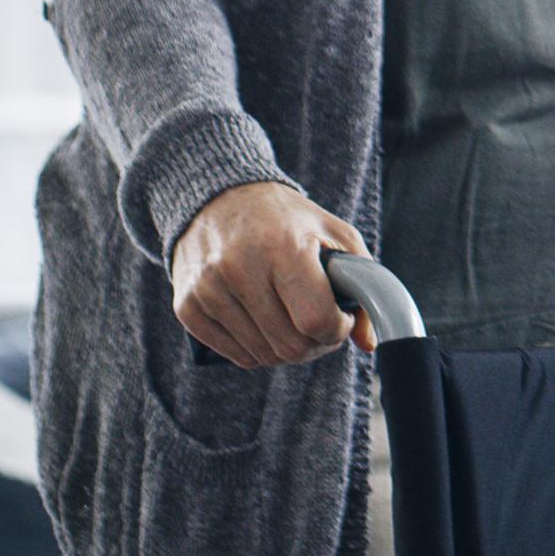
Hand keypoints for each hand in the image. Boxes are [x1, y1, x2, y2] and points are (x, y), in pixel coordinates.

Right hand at [170, 181, 368, 366]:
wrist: (221, 199)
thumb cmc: (288, 220)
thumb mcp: (336, 235)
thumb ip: (363, 283)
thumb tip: (368, 343)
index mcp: (283, 247)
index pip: (315, 319)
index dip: (337, 330)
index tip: (342, 318)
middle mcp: (239, 269)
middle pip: (289, 345)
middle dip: (316, 344)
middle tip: (321, 326)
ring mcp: (208, 290)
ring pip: (263, 355)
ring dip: (287, 349)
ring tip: (295, 323)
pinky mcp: (187, 307)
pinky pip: (235, 355)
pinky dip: (258, 350)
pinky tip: (267, 325)